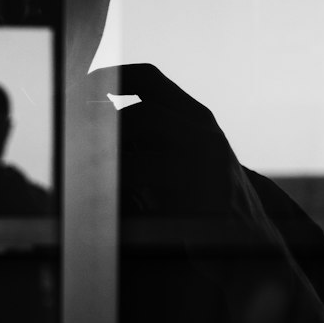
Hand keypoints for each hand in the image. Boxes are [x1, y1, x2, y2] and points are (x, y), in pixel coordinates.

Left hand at [82, 62, 283, 254]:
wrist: (253, 246)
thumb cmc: (213, 201)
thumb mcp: (197, 156)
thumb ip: (163, 133)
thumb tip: (105, 120)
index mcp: (199, 119)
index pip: (150, 80)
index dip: (110, 76)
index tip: (80, 83)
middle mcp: (202, 137)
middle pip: (136, 115)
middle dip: (98, 125)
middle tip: (71, 134)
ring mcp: (201, 170)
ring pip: (133, 157)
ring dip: (101, 166)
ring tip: (80, 173)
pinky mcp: (193, 204)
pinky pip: (142, 197)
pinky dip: (116, 198)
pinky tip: (103, 204)